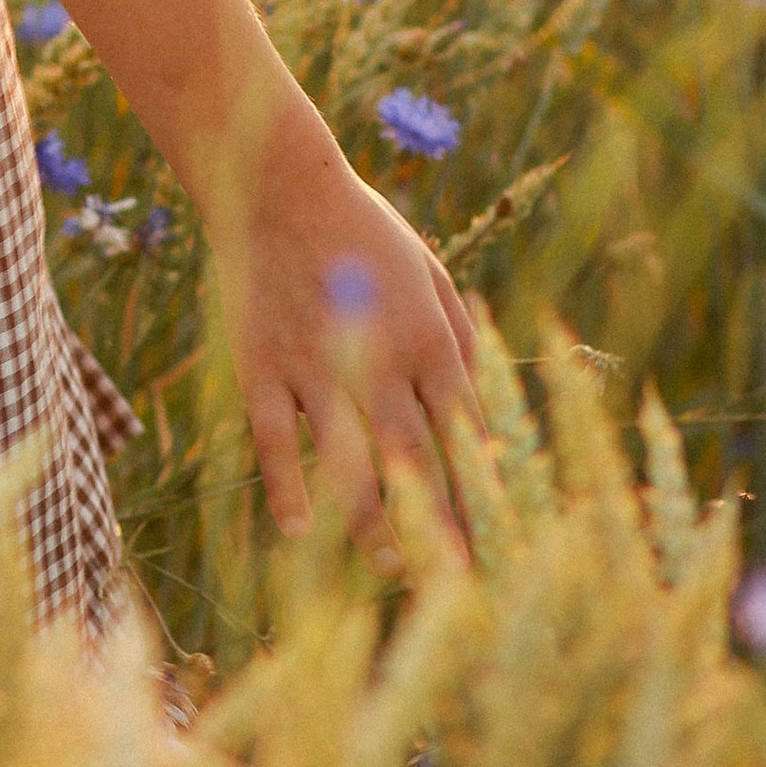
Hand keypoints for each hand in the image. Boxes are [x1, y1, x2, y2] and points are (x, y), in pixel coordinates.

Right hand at [213, 105, 482, 570]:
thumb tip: (487, 406)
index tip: (504, 542)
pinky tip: (299, 532)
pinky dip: (287, 489)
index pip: (468, 435)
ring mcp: (315, 366)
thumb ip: (463, 339)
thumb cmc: (365, 230)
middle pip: (416, 461)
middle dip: (441, 526)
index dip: (487, 494)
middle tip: (459, 581)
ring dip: (372, 523)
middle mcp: (379, 359)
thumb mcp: (432, 273)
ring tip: (391, 567)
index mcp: (430, 339)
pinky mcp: (262, 365)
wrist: (280, 185)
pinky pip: (274, 440)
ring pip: (347, 463)